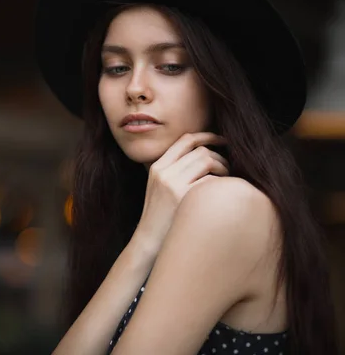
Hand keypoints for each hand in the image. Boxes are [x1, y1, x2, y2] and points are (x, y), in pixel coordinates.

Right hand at [132, 132, 229, 253]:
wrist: (149, 242)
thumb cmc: (161, 217)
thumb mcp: (159, 188)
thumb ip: (174, 171)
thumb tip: (203, 155)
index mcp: (158, 167)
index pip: (185, 140)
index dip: (207, 136)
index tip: (222, 140)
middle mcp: (164, 172)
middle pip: (200, 150)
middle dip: (220, 157)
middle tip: (228, 168)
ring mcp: (172, 184)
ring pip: (207, 161)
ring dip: (223, 168)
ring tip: (226, 181)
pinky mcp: (183, 197)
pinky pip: (210, 180)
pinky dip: (221, 184)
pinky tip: (222, 194)